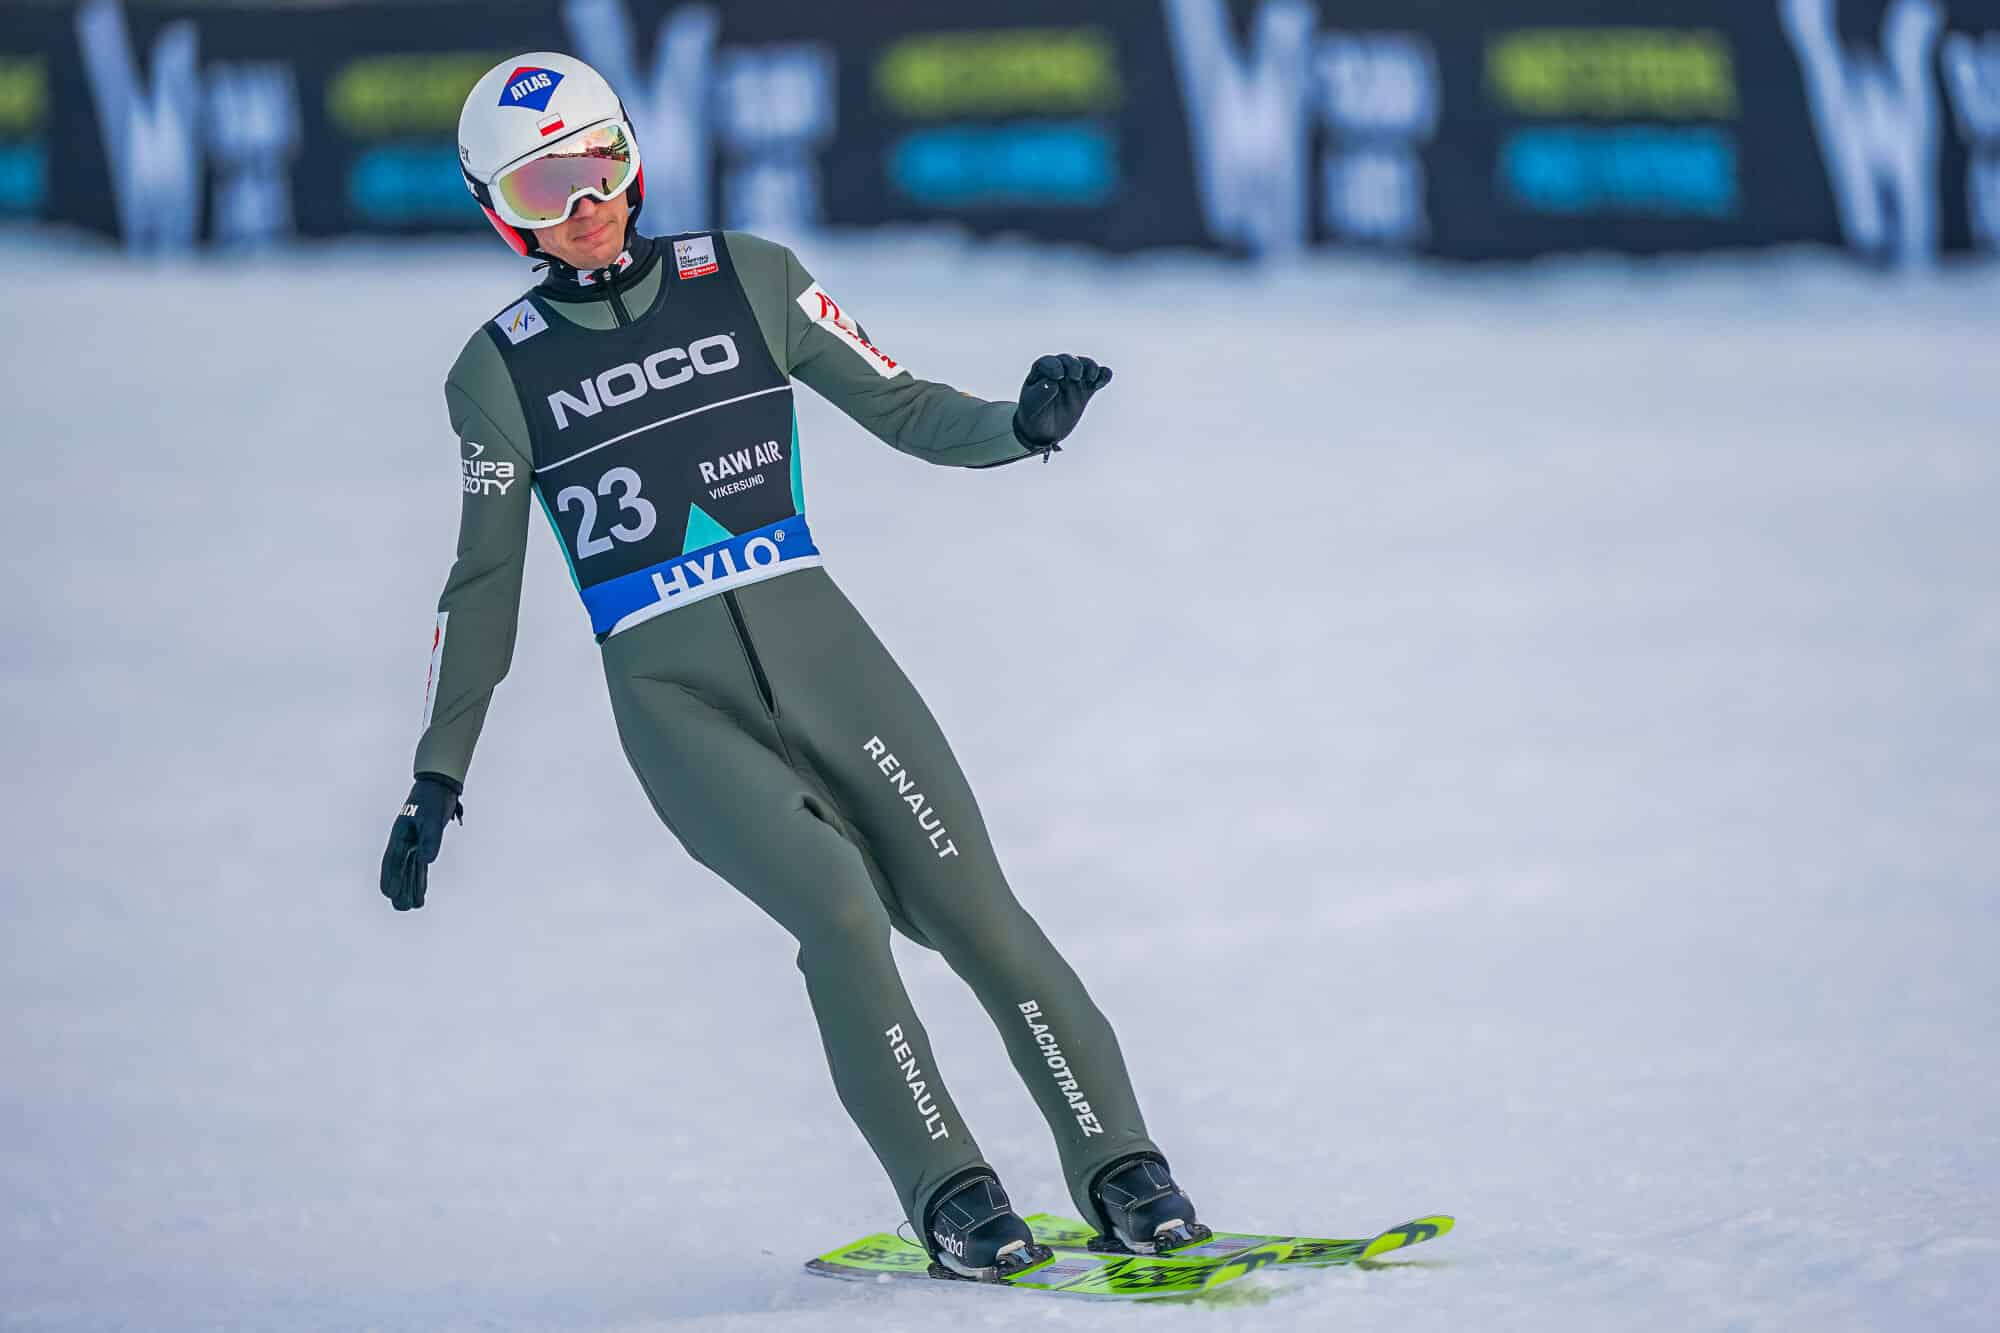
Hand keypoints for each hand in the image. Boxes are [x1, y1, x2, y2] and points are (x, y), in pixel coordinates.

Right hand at [379, 773, 462, 910]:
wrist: (439, 787)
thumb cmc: (432, 800)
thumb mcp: (431, 819)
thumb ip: (430, 840)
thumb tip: (428, 861)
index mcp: (400, 835)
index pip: (392, 860)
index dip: (390, 877)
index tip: (389, 893)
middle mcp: (404, 842)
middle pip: (400, 870)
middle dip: (400, 888)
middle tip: (401, 908)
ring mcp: (413, 844)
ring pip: (410, 871)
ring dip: (410, 887)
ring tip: (412, 906)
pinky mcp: (424, 844)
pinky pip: (420, 866)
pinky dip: (420, 880)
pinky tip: (421, 893)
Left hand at [1013, 353, 1112, 452]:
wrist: (1042, 432)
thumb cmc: (1032, 417)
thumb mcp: (1031, 408)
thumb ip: (1039, 396)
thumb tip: (1053, 384)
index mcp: (1040, 373)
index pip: (1048, 362)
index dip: (1054, 366)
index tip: (1058, 376)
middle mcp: (1058, 372)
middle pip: (1068, 360)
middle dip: (1074, 365)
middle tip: (1075, 377)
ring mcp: (1073, 380)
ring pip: (1085, 365)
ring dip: (1091, 368)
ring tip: (1091, 379)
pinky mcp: (1085, 390)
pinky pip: (1098, 377)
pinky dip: (1103, 375)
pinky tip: (1103, 380)